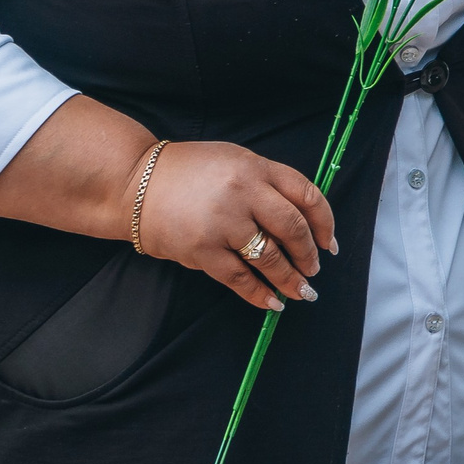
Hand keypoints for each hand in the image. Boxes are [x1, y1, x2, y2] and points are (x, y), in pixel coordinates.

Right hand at [134, 141, 338, 313]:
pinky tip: (272, 303)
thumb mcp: (234, 160)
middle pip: (293, 229)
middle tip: (313, 270)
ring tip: (301, 292)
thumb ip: (266, 183)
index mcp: (256, 167)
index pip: (306, 195)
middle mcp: (244, 193)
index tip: (328, 242)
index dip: (324, 222)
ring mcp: (223, 223)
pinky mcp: (203, 250)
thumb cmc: (188, 171)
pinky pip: (240, 279)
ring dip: (290, 280)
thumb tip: (302, 219)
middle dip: (308, 255)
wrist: (135, 182)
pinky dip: (260, 295)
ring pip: (270, 259)